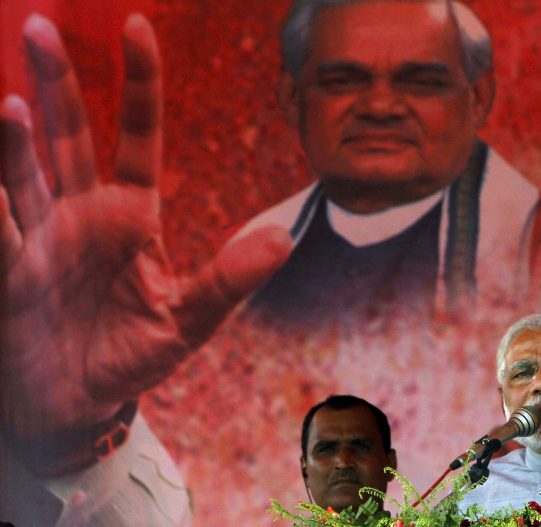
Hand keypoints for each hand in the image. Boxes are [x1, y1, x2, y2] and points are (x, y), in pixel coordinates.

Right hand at [0, 15, 289, 452]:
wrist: (82, 402)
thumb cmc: (136, 356)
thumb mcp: (193, 320)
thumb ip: (229, 281)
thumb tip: (283, 241)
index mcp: (132, 218)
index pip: (136, 140)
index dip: (138, 88)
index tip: (137, 29)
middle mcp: (83, 217)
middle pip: (70, 139)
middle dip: (58, 86)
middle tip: (43, 29)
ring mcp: (43, 241)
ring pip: (27, 176)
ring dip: (16, 142)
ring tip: (11, 104)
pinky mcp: (13, 276)